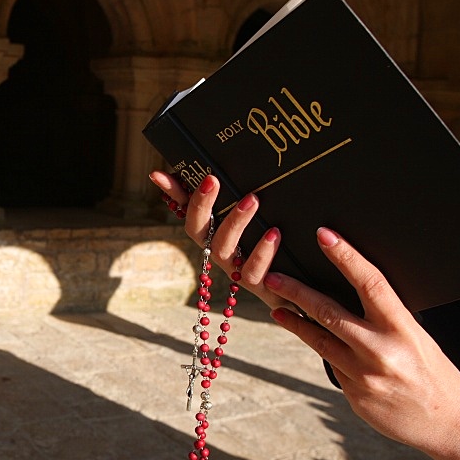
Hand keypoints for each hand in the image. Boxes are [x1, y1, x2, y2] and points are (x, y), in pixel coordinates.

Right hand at [149, 170, 291, 310]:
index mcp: (213, 233)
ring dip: (235, 223)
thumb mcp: (257, 216)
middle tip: (214, 180)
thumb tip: (203, 170)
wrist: (297, 289)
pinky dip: (262, 253)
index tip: (161, 174)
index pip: (185, 209)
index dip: (173, 193)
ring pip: (223, 249)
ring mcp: (235, 269)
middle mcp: (218, 251)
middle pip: (197, 230)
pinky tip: (274, 233)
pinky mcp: (258, 285)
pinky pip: (252, 272)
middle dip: (200, 205)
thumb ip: (233, 194)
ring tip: (252, 200)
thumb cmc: (272, 247)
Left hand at [261, 228, 459, 459]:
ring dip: (295, 322)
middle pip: (329, 312)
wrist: (449, 423)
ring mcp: (363, 376)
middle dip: (296, 292)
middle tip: (273, 277)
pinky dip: (325, 352)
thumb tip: (350, 293)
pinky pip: (331, 366)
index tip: (324, 235)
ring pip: (319, 341)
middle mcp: (380, 351)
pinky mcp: (353, 395)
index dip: (345, 256)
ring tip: (277, 308)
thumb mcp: (415, 336)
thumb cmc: (433, 371)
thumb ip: (384, 318)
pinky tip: (318, 345)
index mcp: (402, 328)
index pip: (370, 283)